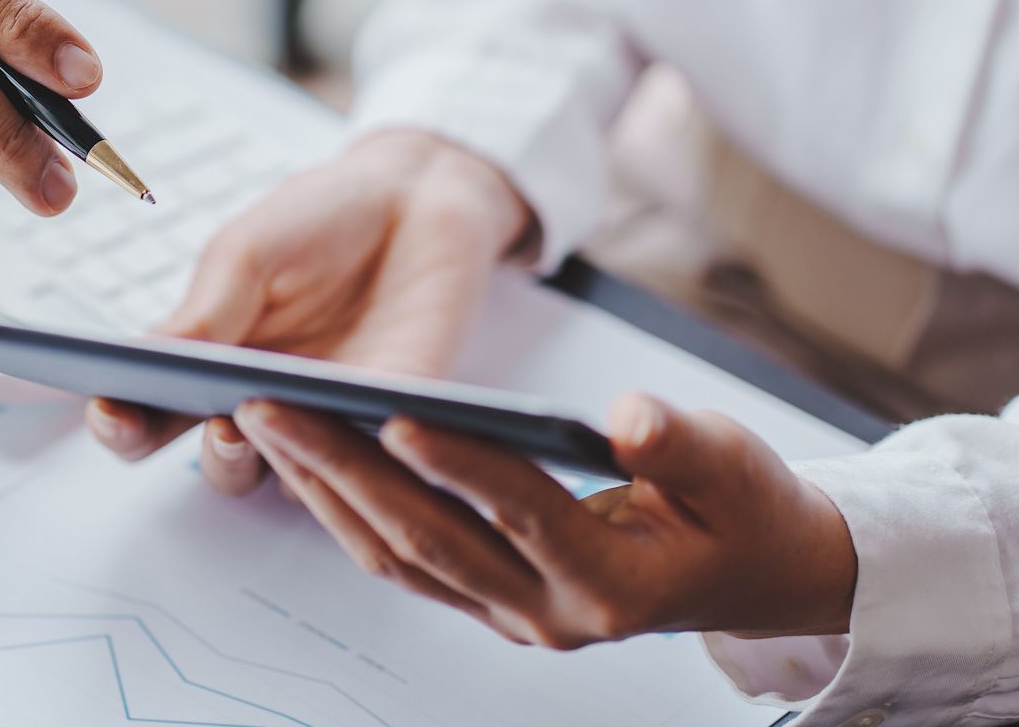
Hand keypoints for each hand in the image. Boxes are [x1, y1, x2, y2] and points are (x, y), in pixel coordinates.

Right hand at [87, 130, 534, 494]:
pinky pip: (369, 459)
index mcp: (215, 360)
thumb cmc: (324, 218)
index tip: (109, 408)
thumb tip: (140, 361)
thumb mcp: (248, 252)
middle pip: (220, 464)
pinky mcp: (398, 417)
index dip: (122, 423)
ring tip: (265, 418)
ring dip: (280, 458)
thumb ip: (204, 312)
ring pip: (291, 481)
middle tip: (214, 425)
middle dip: (207, 456)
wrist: (419, 195)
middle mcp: (268, 401)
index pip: (153, 413)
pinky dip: (346, 448)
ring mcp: (332, 416)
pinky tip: (338, 417)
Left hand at [231, 394, 856, 646]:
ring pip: (398, 556)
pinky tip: (306, 457)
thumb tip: (628, 415)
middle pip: (427, 538)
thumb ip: (680, 442)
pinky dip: (348, 510)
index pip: (518, 510)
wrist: (752, 573)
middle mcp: (549, 612)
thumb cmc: (742, 509)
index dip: (456, 462)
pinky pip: (403, 560)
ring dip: (326, 489)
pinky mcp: (488, 601)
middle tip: (272, 405)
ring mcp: (512, 615)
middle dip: (342, 469)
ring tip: (266, 420)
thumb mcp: (737, 464)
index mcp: (611, 581)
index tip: (390, 410)